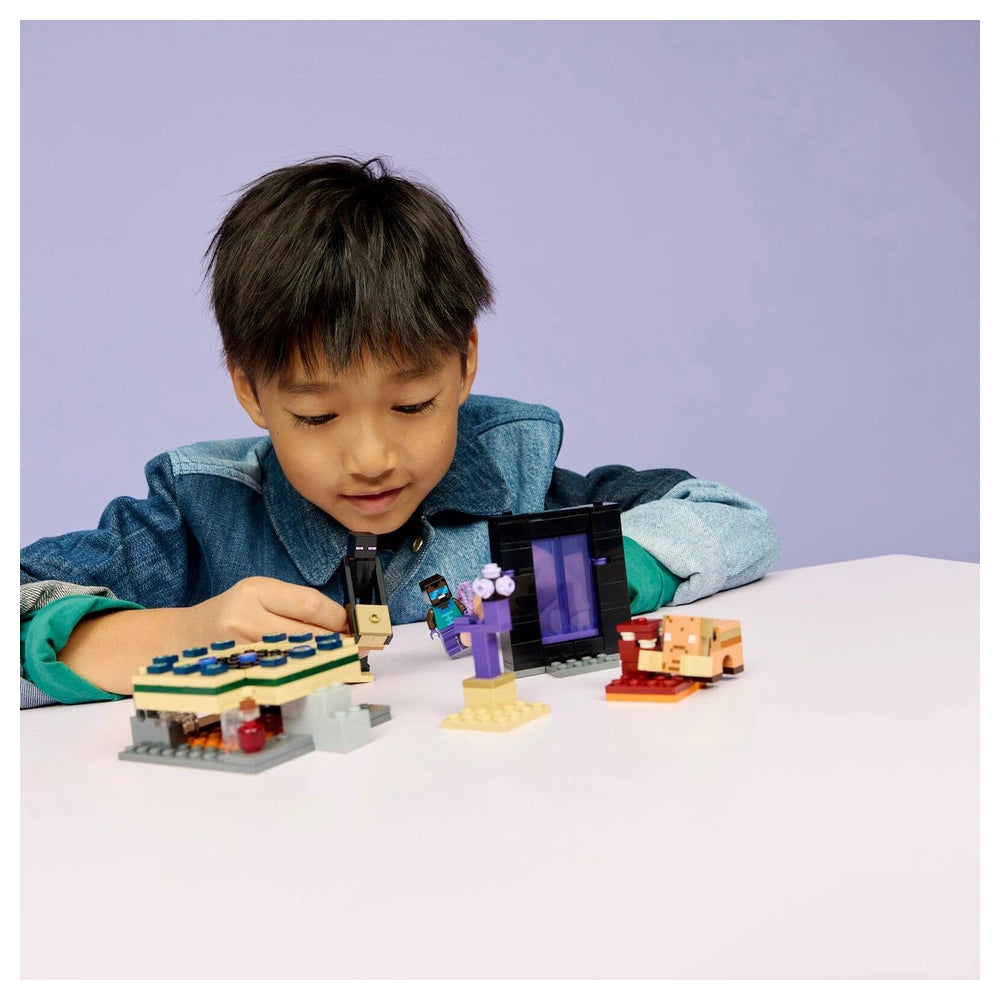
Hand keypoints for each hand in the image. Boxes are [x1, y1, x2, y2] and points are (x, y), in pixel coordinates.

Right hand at [59, 577, 348, 695]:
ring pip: (296, 660)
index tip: (355, 630)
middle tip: (356, 653)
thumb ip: (295, 607)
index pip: (311, 604)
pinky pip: (276, 680)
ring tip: (341, 668)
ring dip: (323, 666)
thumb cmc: (228, 616)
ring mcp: (237, 650)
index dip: (340, 620)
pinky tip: (312, 682)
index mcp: (255, 590)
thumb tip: (344, 627)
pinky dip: (299, 681)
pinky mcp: (233, 675)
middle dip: (336, 647)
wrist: (176, 640)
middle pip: (307, 635)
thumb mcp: (258, 596)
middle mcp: (244, 618)